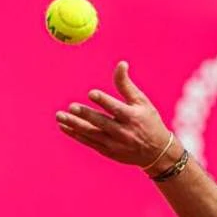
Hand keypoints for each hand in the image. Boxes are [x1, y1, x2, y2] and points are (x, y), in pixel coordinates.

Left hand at [56, 61, 178, 173]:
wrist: (156, 153)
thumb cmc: (148, 121)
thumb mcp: (142, 102)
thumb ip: (126, 85)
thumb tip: (121, 64)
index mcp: (133, 117)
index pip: (116, 109)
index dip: (104, 101)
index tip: (92, 93)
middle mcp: (123, 132)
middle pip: (101, 123)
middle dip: (85, 115)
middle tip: (71, 107)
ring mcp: (114, 144)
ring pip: (91, 134)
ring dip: (74, 125)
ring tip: (59, 116)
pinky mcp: (107, 151)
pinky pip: (89, 142)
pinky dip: (75, 135)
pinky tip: (64, 127)